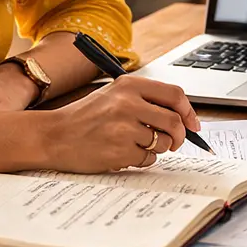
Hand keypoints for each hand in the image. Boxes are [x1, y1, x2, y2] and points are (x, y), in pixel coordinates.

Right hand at [40, 77, 200, 171]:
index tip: (193, 125)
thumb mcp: (112, 96)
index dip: (189, 112)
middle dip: (180, 136)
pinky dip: (141, 160)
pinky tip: (123, 154)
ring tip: (137, 146)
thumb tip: (181, 116)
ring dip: (158, 149)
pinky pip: (147, 159)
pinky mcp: (120, 150)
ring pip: (163, 143)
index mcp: (129, 85)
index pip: (174, 94)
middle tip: (174, 143)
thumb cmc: (84, 118)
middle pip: (174, 121)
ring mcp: (124, 128)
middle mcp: (128, 103)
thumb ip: (144, 101)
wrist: (53, 136)